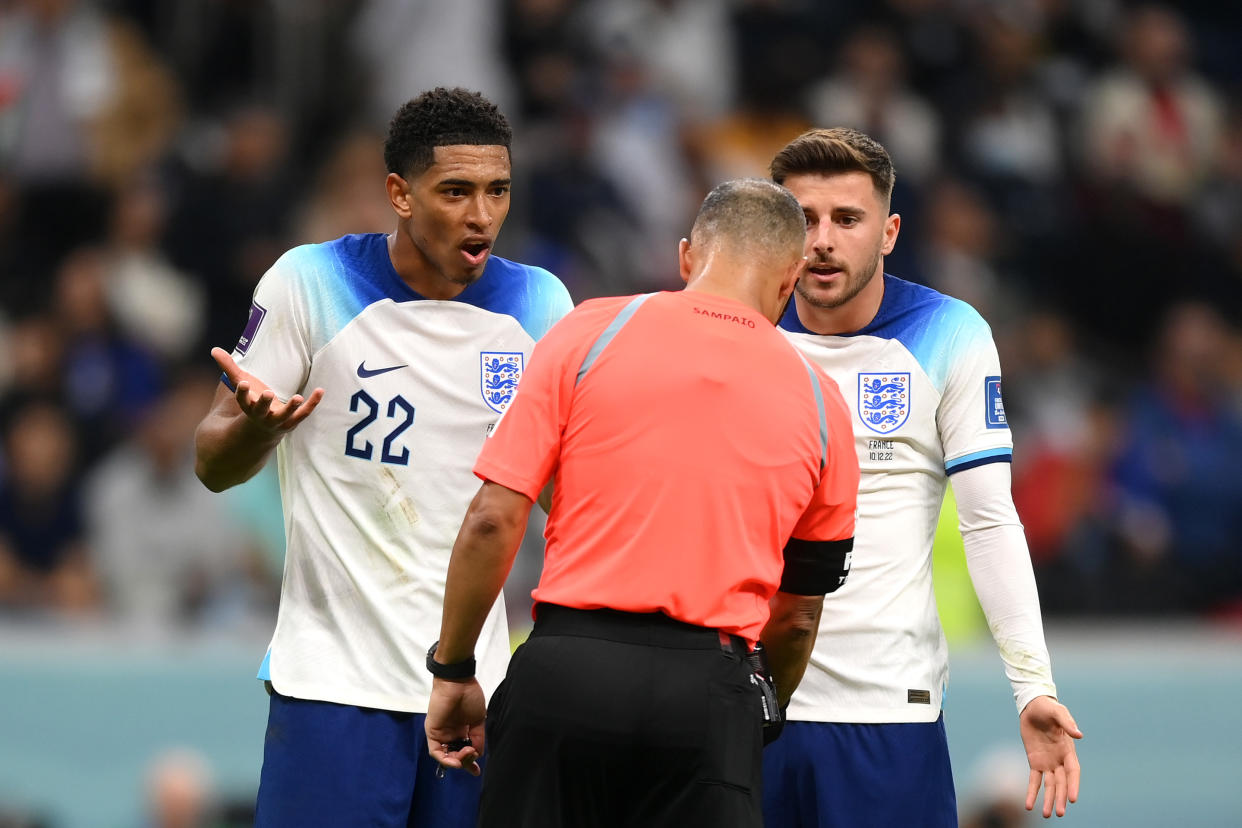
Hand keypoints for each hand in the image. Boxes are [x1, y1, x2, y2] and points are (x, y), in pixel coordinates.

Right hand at [211, 347, 323, 433]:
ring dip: (291, 408)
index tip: (243, 383)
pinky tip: (320, 391)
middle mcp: (262, 416)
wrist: (263, 430)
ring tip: (298, 397)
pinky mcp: (293, 421)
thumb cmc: (252, 401)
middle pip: (261, 411)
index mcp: (248, 406)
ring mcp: (279, 421)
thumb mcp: (242, 384)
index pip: (242, 400)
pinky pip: (304, 414)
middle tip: (268, 393)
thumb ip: (230, 368)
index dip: (242, 393)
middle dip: (264, 403)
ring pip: (285, 416)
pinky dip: (312, 403)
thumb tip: (214, 349)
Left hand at [425, 677, 486, 775]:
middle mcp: (450, 733)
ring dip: (456, 761)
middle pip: (455, 756)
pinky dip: (445, 759)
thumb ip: (478, 738)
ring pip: (445, 756)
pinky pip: (435, 751)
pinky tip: (456, 761)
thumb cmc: (470, 695)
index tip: (477, 771)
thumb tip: (478, 754)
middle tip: (473, 757)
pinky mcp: (432, 731)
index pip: (464, 751)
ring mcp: (441, 733)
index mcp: (462, 730)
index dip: (470, 762)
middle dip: (465, 762)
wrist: (459, 681)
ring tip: (466, 756)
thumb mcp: (478, 720)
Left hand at [1019, 695, 1082, 817]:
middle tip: (1058, 813)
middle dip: (1060, 798)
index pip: (1073, 772)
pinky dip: (1032, 792)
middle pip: (1061, 783)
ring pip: (1050, 785)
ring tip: (1047, 815)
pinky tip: (1029, 805)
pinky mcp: (1035, 762)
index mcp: (1068, 750)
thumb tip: (1079, 734)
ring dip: (1048, 800)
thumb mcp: (1058, 712)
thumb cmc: (1048, 708)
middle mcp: (1060, 760)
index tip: (1072, 799)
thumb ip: (1067, 723)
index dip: (1073, 785)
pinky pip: (1034, 780)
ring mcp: (1048, 762)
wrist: (1033, 706)